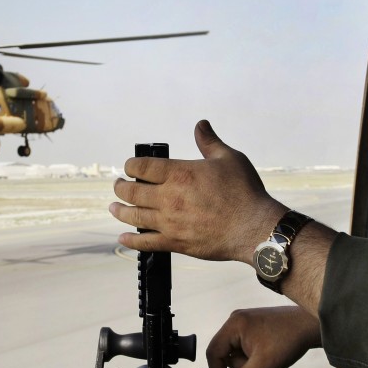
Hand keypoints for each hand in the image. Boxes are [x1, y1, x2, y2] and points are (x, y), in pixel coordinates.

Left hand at [110, 120, 284, 261]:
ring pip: (134, 216)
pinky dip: (131, 240)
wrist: (254, 228)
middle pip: (132, 191)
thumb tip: (200, 125)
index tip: (130, 167)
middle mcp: (169, 197)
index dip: (131, 165)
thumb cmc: (244, 192)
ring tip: (114, 207)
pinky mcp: (175, 242)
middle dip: (121, 187)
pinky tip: (123, 238)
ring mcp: (170, 222)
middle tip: (118, 186)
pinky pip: (146, 242)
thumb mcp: (229, 158)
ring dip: (120, 211)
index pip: (142, 167)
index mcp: (180, 174)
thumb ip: (209, 142)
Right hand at [206, 306, 321, 367]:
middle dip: (238, 366)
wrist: (310, 325)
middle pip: (224, 353)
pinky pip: (243, 346)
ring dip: (247, 361)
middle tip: (258, 367)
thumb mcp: (263, 365)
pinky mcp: (252, 326)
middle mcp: (235, 320)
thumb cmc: (289, 339)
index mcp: (233, 325)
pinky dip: (252, 355)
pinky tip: (267, 353)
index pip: (213, 353)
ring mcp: (244, 322)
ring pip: (234, 351)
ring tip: (266, 358)